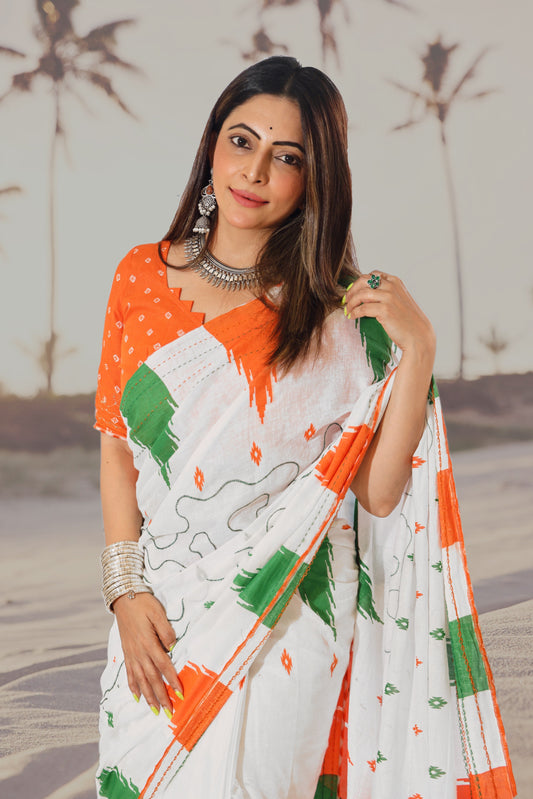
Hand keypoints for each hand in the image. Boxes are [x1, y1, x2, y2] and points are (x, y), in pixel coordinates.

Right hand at [113, 591, 182, 717]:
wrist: (123, 597)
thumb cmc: (143, 603)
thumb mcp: (158, 613)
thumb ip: (166, 631)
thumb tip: (172, 648)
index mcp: (148, 643)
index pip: (163, 666)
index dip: (172, 680)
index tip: (180, 694)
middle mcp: (139, 652)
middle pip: (152, 678)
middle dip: (161, 696)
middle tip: (169, 712)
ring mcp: (131, 653)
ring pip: (140, 680)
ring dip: (148, 696)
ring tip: (155, 710)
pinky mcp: (126, 652)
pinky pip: (129, 673)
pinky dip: (133, 686)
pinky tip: (137, 697)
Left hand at [343, 271, 435, 359]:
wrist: (418, 335)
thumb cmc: (407, 320)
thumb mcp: (398, 300)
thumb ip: (385, 293)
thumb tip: (364, 294)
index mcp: (395, 281)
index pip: (372, 275)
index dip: (359, 283)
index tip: (352, 292)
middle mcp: (391, 286)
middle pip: (363, 281)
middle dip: (351, 290)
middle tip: (346, 300)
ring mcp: (388, 297)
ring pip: (360, 294)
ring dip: (350, 303)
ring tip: (347, 310)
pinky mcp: (384, 310)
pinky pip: (362, 308)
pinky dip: (354, 312)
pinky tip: (352, 317)